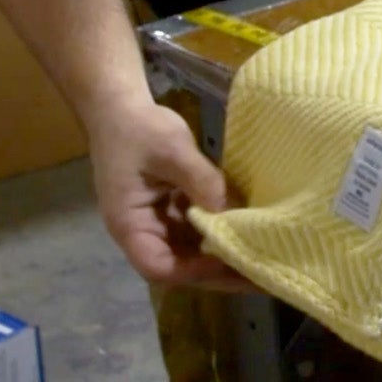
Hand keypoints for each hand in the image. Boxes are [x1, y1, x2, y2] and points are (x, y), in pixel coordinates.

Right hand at [87, 100, 253, 291]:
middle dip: (217, 272)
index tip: (230, 260)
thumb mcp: (172, 150)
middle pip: (178, 266)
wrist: (121, 108)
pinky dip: (217, 232)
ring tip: (260, 258)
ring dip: (220, 255)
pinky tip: (247, 230)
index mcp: (129, 224)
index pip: (158, 266)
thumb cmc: (139, 129)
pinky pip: (194, 230)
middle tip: (259, 274)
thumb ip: (201, 181)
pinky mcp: (168, 210)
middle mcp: (140, 231)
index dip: (194, 270)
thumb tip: (232, 211)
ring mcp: (155, 222)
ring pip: (189, 251)